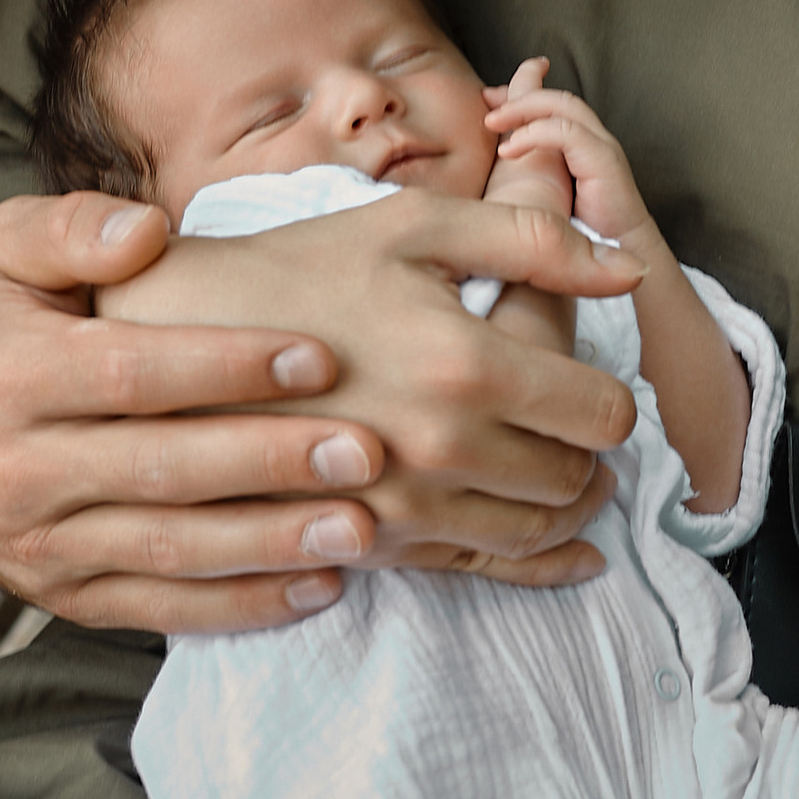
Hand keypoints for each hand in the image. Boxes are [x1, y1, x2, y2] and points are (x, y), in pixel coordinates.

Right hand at [0, 191, 388, 635]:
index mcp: (9, 375)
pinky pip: (159, 611)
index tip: (318, 355)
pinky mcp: (62, 597)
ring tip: (360, 526)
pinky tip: (317, 587)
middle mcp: (18, 468)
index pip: (130, 373)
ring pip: (167, 551)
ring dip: (270, 544)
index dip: (225, 365)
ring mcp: (40, 544)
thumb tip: (148, 231)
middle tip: (365, 449)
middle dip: (270, 462)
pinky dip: (240, 606)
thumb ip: (70, 227)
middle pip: (160, 469)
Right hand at [98, 193, 640, 585]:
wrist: (172, 341)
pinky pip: (476, 573)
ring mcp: (400, 509)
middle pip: (573, 480)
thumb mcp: (413, 226)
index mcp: (464, 363)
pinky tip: (557, 553)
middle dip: (588, 455)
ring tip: (554, 470)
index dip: (611, 400)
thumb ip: (531, 239)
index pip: (601, 414)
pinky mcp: (365, 547)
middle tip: (575, 428)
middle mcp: (440, 450)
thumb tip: (626, 269)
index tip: (594, 386)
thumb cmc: (298, 267)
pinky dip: (529, 565)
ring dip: (560, 508)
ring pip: (531, 534)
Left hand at [485, 63, 653, 252]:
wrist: (625, 256)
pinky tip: (509, 150)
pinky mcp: (604, 161)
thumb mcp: (548, 196)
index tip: (487, 99)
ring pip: (562, 106)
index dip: (519, 93)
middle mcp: (593, 138)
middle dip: (518, 93)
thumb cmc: (585, 233)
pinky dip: (534, 134)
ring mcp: (601, 146)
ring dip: (522, 108)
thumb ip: (527, 177)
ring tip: (492, 122)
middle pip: (555, 97)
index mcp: (580, 144)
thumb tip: (491, 172)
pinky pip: (567, 132)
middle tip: (486, 101)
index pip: (551, 103)